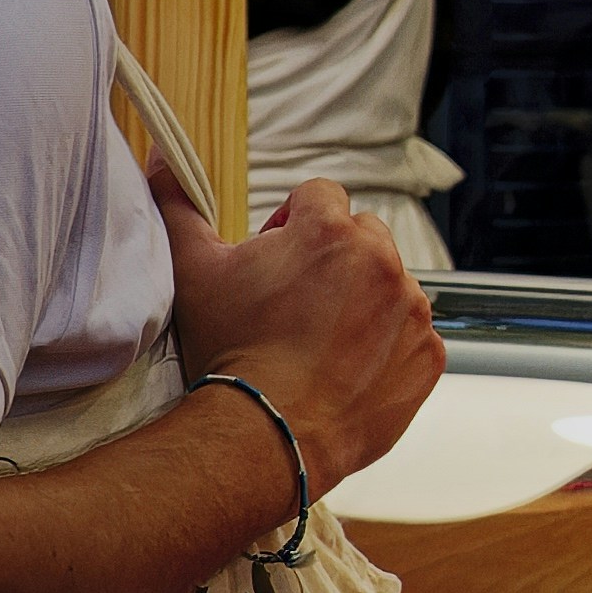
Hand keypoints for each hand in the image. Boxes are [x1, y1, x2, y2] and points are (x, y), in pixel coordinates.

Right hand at [155, 166, 442, 491]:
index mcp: (331, 232)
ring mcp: (413, 311)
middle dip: (334, 257)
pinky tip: (348, 366)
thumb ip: (179, 206)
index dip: (294, 220)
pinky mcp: (429, 355)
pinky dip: (389, 345)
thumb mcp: (194, 271)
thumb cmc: (231, 350)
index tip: (277, 254)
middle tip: (296, 299)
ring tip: (321, 338)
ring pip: (392, 285)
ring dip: (364, 300)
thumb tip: (162, 161)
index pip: (321, 195)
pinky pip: (414, 335)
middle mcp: (384, 263)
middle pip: (363, 236)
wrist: (269, 431)